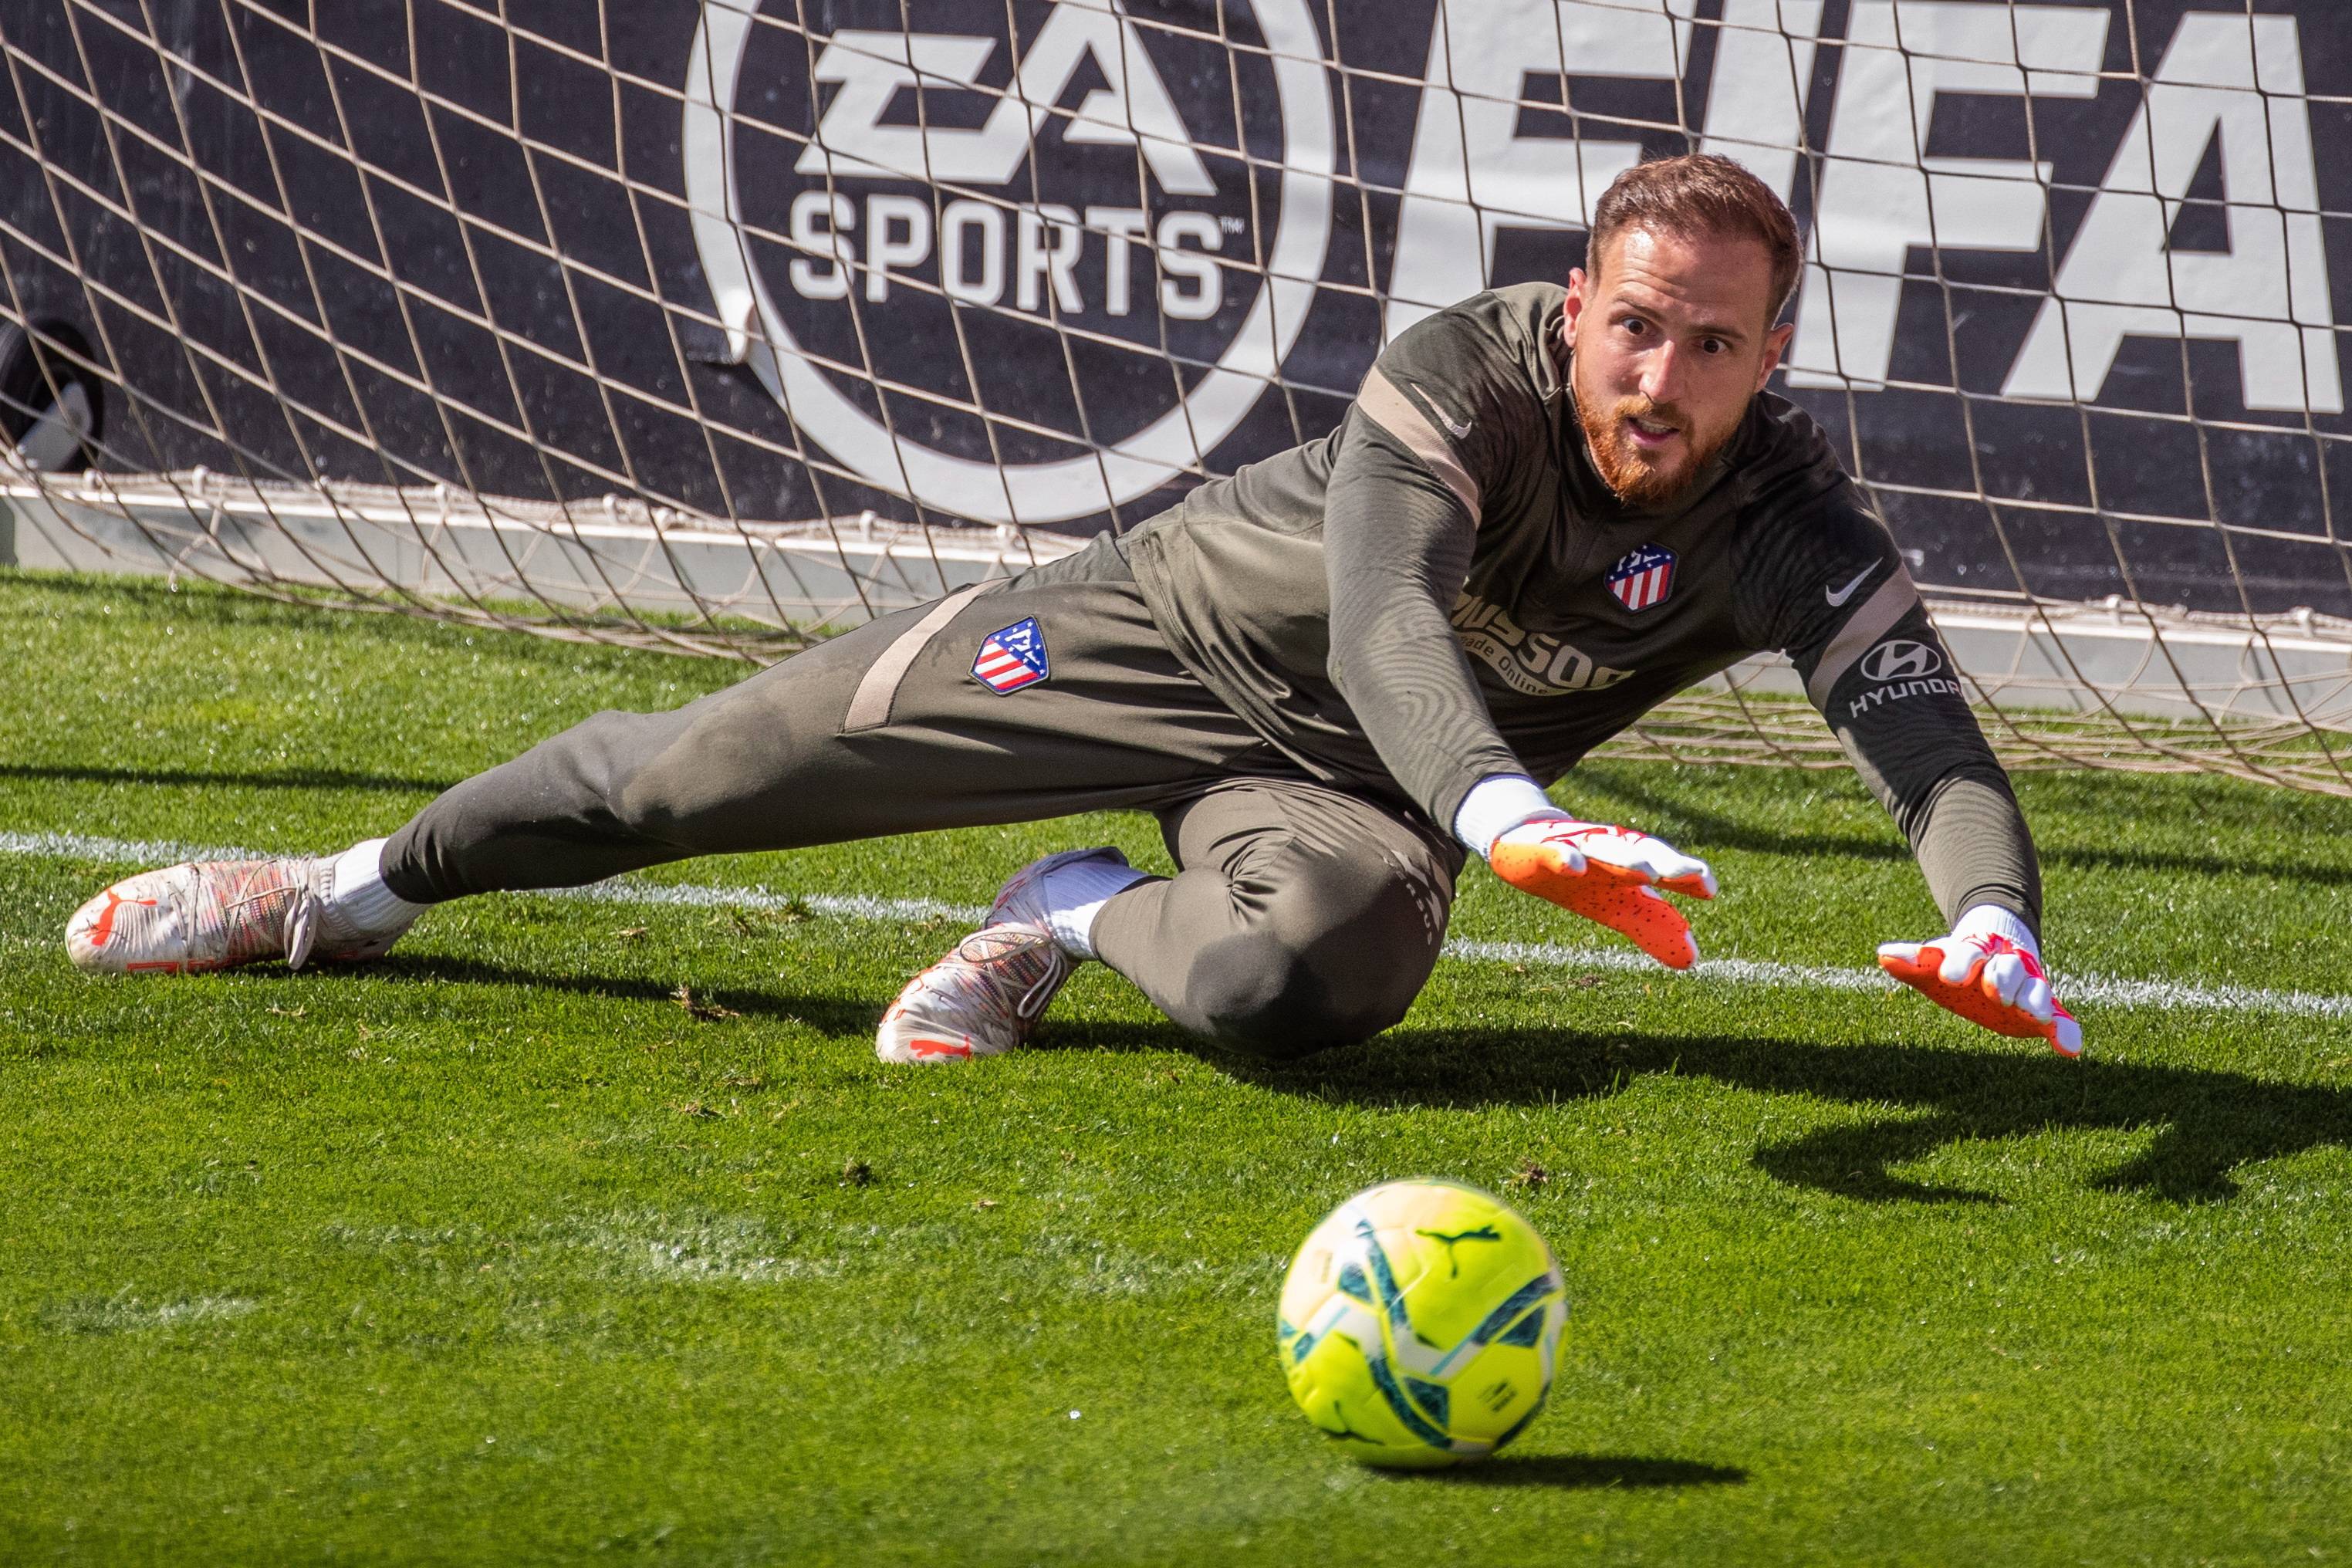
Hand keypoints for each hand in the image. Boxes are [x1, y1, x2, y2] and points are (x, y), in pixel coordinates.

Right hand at [1487, 818, 1716, 968]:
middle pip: (1640, 852)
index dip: (1686, 876)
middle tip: (1687, 873)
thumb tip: (1693, 961)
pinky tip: (1575, 865)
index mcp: (1630, 864)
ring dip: (1624, 858)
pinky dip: (1564, 857)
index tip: (1709, 890)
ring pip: (1603, 849)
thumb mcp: (1617, 906)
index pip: (1664, 866)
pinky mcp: (1541, 849)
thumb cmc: (1581, 876)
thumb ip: (1653, 927)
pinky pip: (1554, 852)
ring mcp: (1575, 846)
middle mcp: (1608, 850)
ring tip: (1645, 871)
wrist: (1523, 842)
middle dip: (1663, 861)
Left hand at [1877, 913, 2081, 1056]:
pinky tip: (2071, 1051)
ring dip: (2034, 1001)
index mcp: (1975, 952)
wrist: (1998, 948)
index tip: (1948, 977)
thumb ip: (1912, 961)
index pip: (1967, 954)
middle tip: (1995, 992)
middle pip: (2006, 969)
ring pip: (2035, 989)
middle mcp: (2006, 966)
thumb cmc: (1957, 962)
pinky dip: (2066, 1033)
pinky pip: (2060, 1020)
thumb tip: (1882, 954)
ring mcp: (2027, 986)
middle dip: (2001, 979)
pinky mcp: (2043, 1009)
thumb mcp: (1933, 962)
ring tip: (2034, 1014)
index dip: (1959, 963)